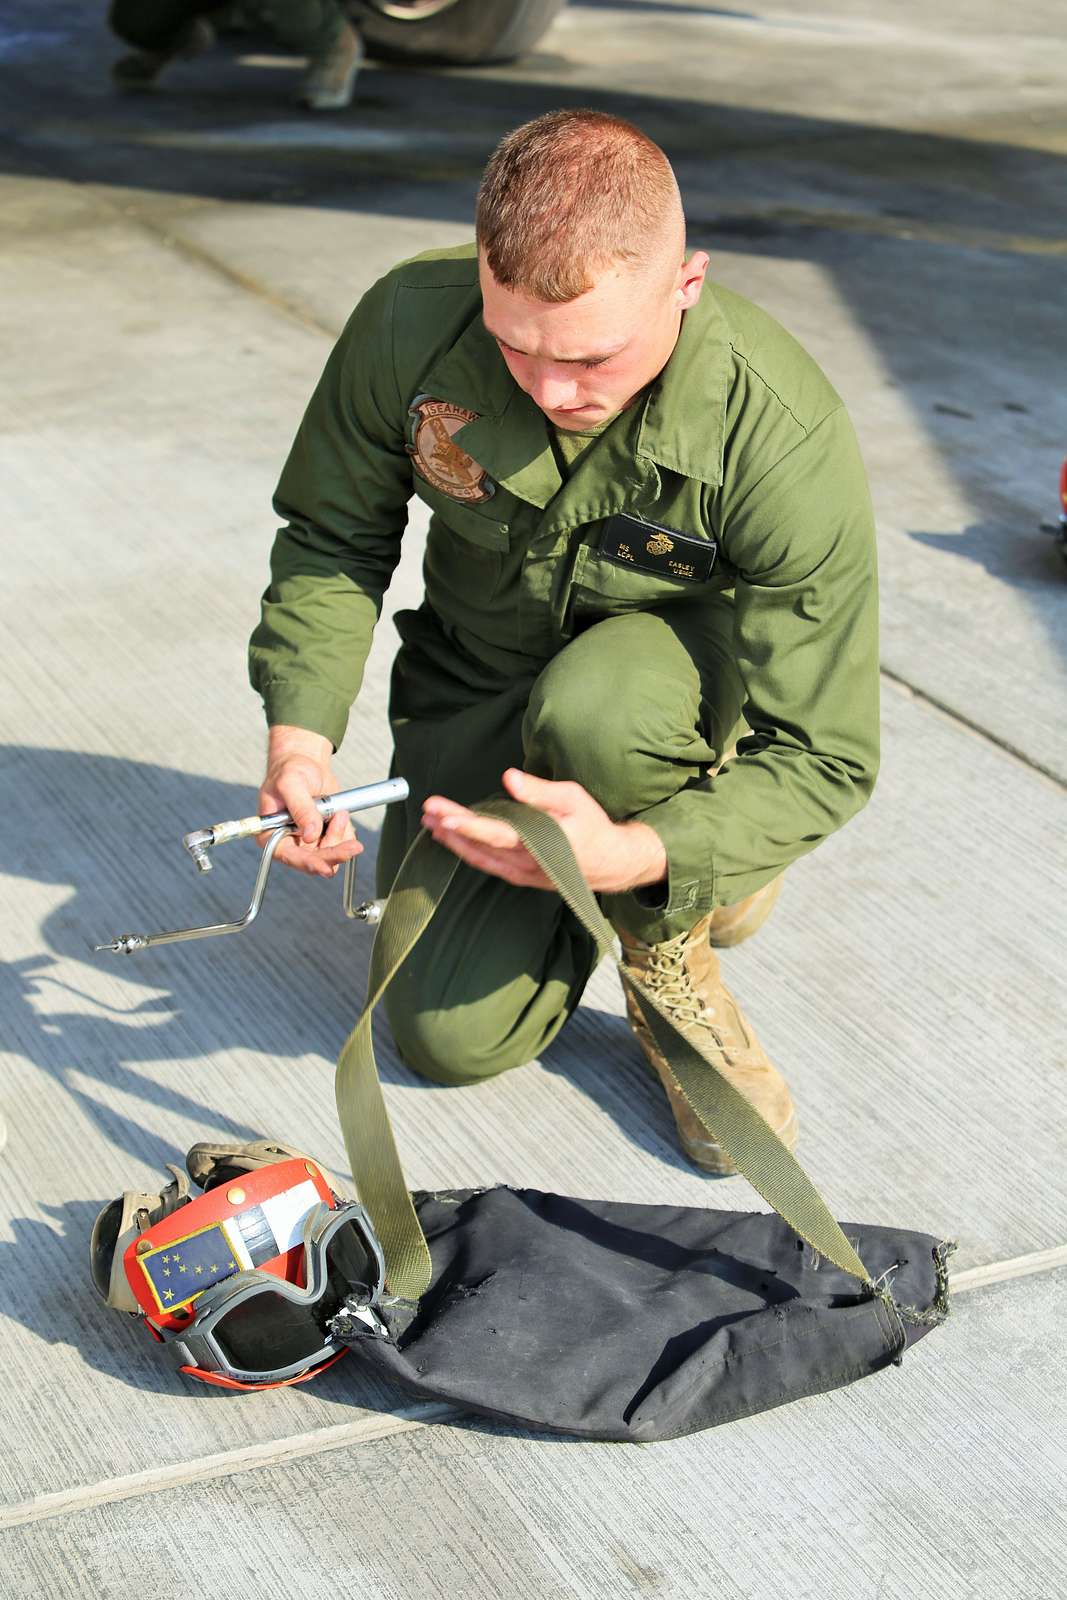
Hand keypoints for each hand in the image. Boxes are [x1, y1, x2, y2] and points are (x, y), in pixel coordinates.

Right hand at [257, 725, 362, 878]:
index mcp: (271, 834)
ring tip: (339, 813)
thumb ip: (300, 808)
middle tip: (353, 847)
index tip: (325, 867)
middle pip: (314, 860)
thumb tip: (310, 835)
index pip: (288, 856)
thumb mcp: (291, 784)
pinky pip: (341, 843)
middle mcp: (289, 842)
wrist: (306, 763)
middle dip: (334, 853)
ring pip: (330, 854)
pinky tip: (341, 814)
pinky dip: (346, 832)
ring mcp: (308, 841)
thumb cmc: (290, 771)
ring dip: (340, 836)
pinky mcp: (325, 836)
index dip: (307, 863)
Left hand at [421, 768, 666, 893]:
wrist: (612, 863)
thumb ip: (539, 790)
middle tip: (427, 810)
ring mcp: (523, 874)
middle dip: (451, 828)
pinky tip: (454, 841)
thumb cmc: (593, 826)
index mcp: (539, 843)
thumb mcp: (573, 799)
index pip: (495, 834)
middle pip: (480, 846)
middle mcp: (526, 864)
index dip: (467, 824)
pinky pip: (489, 866)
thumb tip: (508, 777)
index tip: (444, 814)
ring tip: (431, 824)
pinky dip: (469, 853)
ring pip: (481, 859)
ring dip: (454, 842)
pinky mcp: (522, 877)